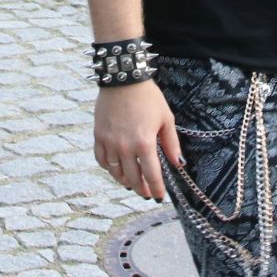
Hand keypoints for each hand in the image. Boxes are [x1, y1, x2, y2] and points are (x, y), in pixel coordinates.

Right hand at [93, 81, 182, 201]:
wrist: (123, 79)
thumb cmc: (148, 97)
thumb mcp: (166, 119)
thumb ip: (171, 144)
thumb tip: (178, 164)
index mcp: (144, 143)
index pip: (152, 175)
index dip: (156, 189)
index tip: (159, 197)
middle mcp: (125, 147)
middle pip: (133, 178)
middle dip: (141, 188)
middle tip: (147, 193)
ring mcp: (109, 142)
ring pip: (115, 172)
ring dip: (125, 181)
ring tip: (132, 184)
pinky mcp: (98, 136)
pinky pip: (101, 160)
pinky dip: (108, 168)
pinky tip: (115, 169)